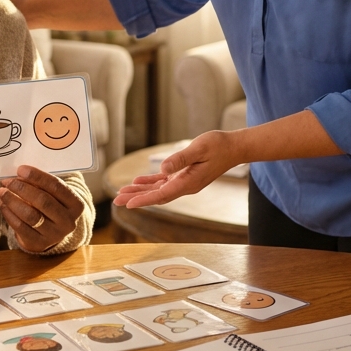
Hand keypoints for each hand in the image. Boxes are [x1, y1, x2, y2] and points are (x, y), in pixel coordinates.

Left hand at [0, 166, 82, 251]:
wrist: (54, 232)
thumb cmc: (53, 205)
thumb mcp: (55, 194)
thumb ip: (41, 184)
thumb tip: (19, 176)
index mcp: (76, 204)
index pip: (56, 186)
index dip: (37, 176)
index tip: (21, 169)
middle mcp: (68, 221)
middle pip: (43, 201)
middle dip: (22, 189)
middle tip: (8, 182)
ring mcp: (55, 235)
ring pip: (30, 215)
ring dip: (13, 201)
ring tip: (2, 192)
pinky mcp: (39, 243)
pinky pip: (21, 227)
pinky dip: (9, 214)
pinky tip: (3, 205)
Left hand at [113, 130, 240, 208]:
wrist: (234, 148)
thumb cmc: (218, 146)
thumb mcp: (199, 148)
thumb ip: (181, 159)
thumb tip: (163, 169)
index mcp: (189, 182)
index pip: (161, 194)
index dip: (144, 199)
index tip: (128, 204)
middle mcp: (186, 186)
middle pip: (156, 196)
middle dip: (136, 198)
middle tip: (117, 201)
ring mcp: (185, 182)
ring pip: (158, 191)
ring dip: (140, 192)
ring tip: (122, 193)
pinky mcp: (185, 176)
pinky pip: (164, 183)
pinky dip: (151, 183)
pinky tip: (138, 182)